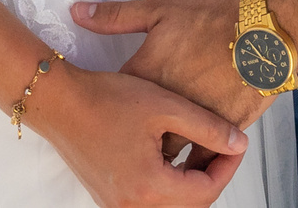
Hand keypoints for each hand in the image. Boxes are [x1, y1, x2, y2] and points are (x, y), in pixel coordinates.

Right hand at [22, 61, 247, 206]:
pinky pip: (151, 201)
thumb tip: (238, 143)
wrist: (59, 103)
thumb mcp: (166, 107)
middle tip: (223, 146)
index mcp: (149, 188)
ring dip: (192, 183)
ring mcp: (117, 205)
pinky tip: (174, 155)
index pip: (206, 191)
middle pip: (191, 205)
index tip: (238, 142)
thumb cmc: (106, 100)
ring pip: (171, 206)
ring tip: (201, 148)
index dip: (228, 166)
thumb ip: (207, 128)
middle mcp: (131, 206)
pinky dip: (170, 184)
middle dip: (212, 176)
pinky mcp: (110, 198)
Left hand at [74, 0, 269, 131]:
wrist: (264, 32)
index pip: (118, 102)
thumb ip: (116, 16)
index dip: (121, 102)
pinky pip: (204, 153)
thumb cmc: (216, 20)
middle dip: (143, 135)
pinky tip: (202, 144)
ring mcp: (194, 123)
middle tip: (144, 131)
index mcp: (145, 79)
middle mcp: (164, 109)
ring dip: (171, 146)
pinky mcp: (222, 131)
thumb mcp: (161, 10)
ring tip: (173, 139)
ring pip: (173, 150)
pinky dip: (201, 150)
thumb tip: (79, 11)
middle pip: (142, 134)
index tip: (123, 102)